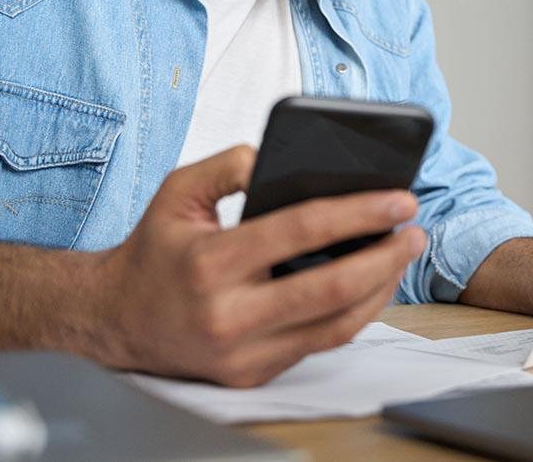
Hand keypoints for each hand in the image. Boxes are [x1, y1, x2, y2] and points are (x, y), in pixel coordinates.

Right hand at [99, 145, 424, 385]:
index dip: (358, 213)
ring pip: (335, 325)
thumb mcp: (177, 192)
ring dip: (381, 288)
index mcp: (210, 263)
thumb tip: (277, 157)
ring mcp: (243, 353)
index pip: (300, 231)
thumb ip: (226, 165)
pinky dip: (355, 313)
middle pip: (331, 288)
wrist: (115, 321)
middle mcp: (228, 315)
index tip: (398, 198)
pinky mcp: (253, 374)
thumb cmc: (155, 251)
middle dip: (386, 257)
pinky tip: (373, 283)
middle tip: (416, 230)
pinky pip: (319, 343)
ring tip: (403, 254)